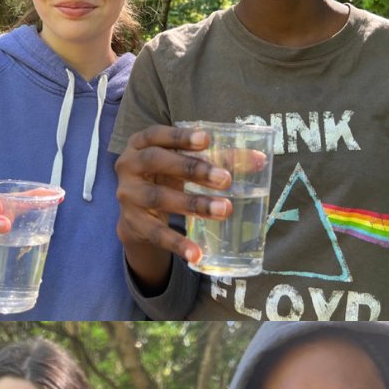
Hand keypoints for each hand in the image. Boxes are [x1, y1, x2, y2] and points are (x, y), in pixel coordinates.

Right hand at [115, 125, 265, 287]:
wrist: (137, 214)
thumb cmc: (167, 177)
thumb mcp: (184, 165)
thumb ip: (219, 159)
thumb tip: (259, 160)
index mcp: (140, 144)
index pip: (156, 135)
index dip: (179, 136)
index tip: (207, 139)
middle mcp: (129, 166)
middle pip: (158, 162)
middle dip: (192, 169)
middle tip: (225, 179)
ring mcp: (129, 195)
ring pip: (160, 198)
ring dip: (193, 204)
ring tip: (224, 210)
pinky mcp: (134, 223)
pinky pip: (156, 234)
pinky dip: (177, 244)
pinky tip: (196, 254)